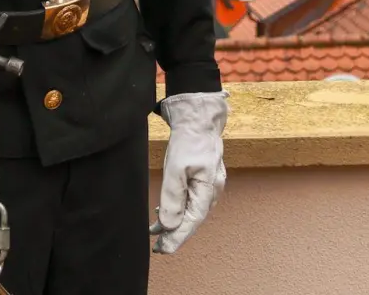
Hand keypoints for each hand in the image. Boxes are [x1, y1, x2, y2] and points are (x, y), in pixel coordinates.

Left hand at [150, 91, 228, 253]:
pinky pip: (192, 200)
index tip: (162, 250)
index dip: (177, 238)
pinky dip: (179, 209)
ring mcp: (209, 185)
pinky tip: (165, 211)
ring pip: (192, 211)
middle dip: (175, 234)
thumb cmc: (188, 141)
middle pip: (193, 220)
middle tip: (157, 247)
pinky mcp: (203, 179)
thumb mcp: (176, 169)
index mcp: (208, 190)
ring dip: (175, 222)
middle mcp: (212, 191)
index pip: (192, 222)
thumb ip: (172, 198)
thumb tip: (168, 225)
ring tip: (156, 232)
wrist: (198, 118)